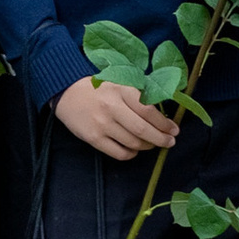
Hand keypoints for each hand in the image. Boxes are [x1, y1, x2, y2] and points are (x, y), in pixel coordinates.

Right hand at [55, 75, 179, 161]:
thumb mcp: (119, 84)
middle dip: (161, 139)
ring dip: (147, 146)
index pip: (149, 111)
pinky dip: (131, 154)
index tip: (173, 129)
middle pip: (144, 130)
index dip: (165, 123)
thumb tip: (163, 117)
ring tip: (150, 143)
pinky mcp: (93, 138)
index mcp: (121, 91)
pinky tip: (133, 148)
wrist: (65, 92)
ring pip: (134, 143)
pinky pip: (120, 153)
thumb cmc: (98, 89)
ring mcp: (102, 124)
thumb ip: (139, 97)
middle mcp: (111, 107)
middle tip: (169, 141)